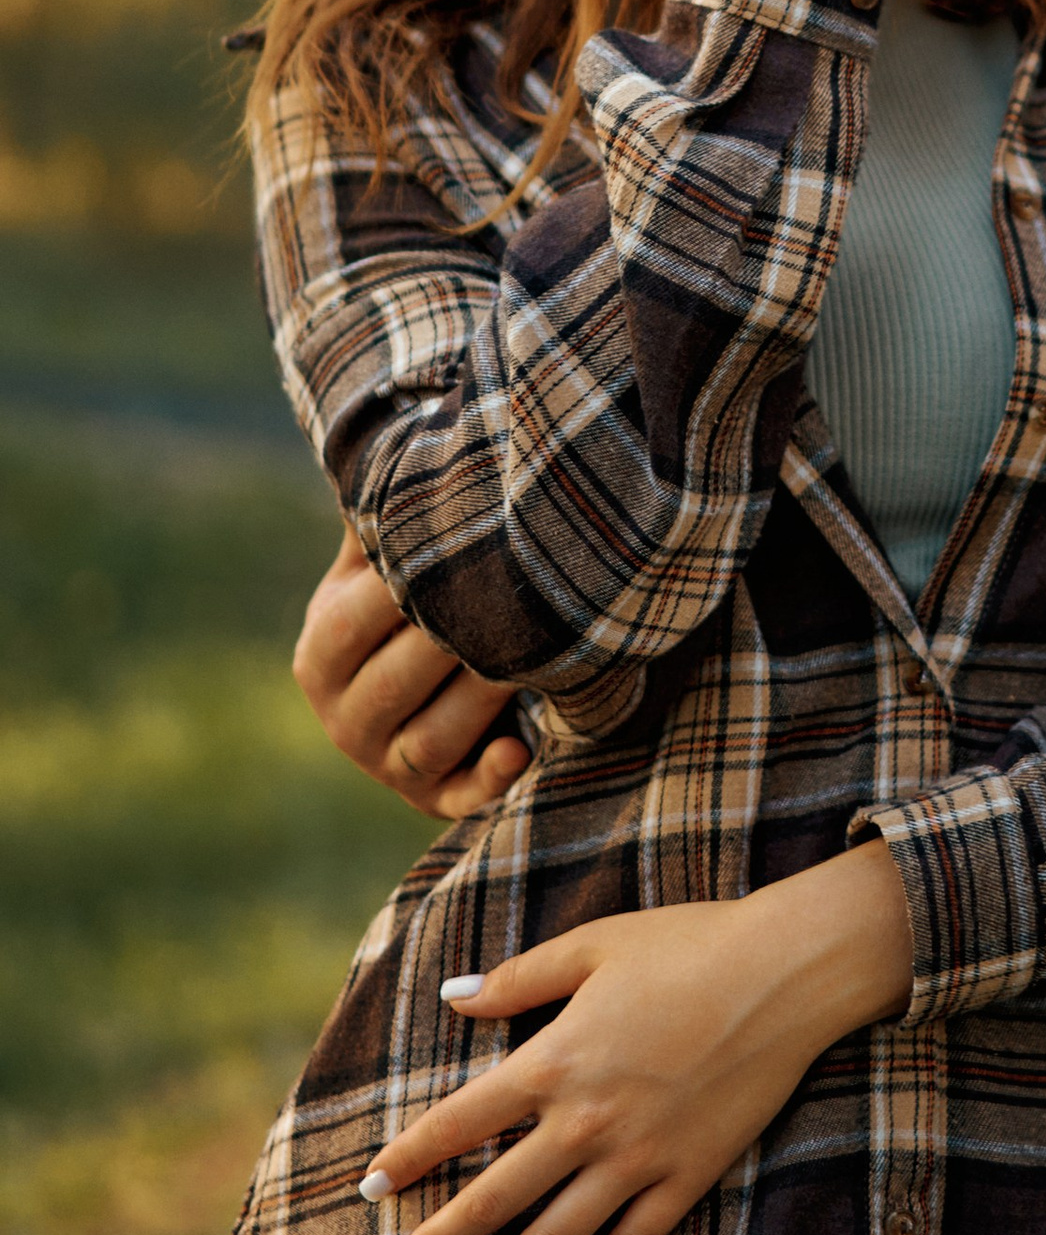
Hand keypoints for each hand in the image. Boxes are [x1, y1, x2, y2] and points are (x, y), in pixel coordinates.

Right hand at [294, 527, 528, 820]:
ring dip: (485, 697)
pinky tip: (524, 747)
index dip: (405, 588)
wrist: (432, 686)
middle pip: (395, 682)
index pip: (356, 620)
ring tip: (536, 654)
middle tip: (515, 598)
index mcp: (320, 653)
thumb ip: (386, 513)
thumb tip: (401, 435)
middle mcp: (342, 718)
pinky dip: (490, 778)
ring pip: (433, 738)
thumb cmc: (411, 604)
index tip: (462, 548)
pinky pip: (461, 797)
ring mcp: (386, 764)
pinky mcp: (434, 799)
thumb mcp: (381, 564)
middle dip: (456, 640)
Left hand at [358, 847, 916, 1234]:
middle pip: (493, 1198)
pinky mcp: (689, 1176)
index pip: (459, 1124)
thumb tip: (453, 996)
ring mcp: (639, 1158)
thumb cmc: (689, 944)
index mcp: (555, 1062)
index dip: (409, 1159)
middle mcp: (587, 1122)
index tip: (369, 1190)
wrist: (786, 972)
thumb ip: (519, 978)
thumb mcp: (595, 946)